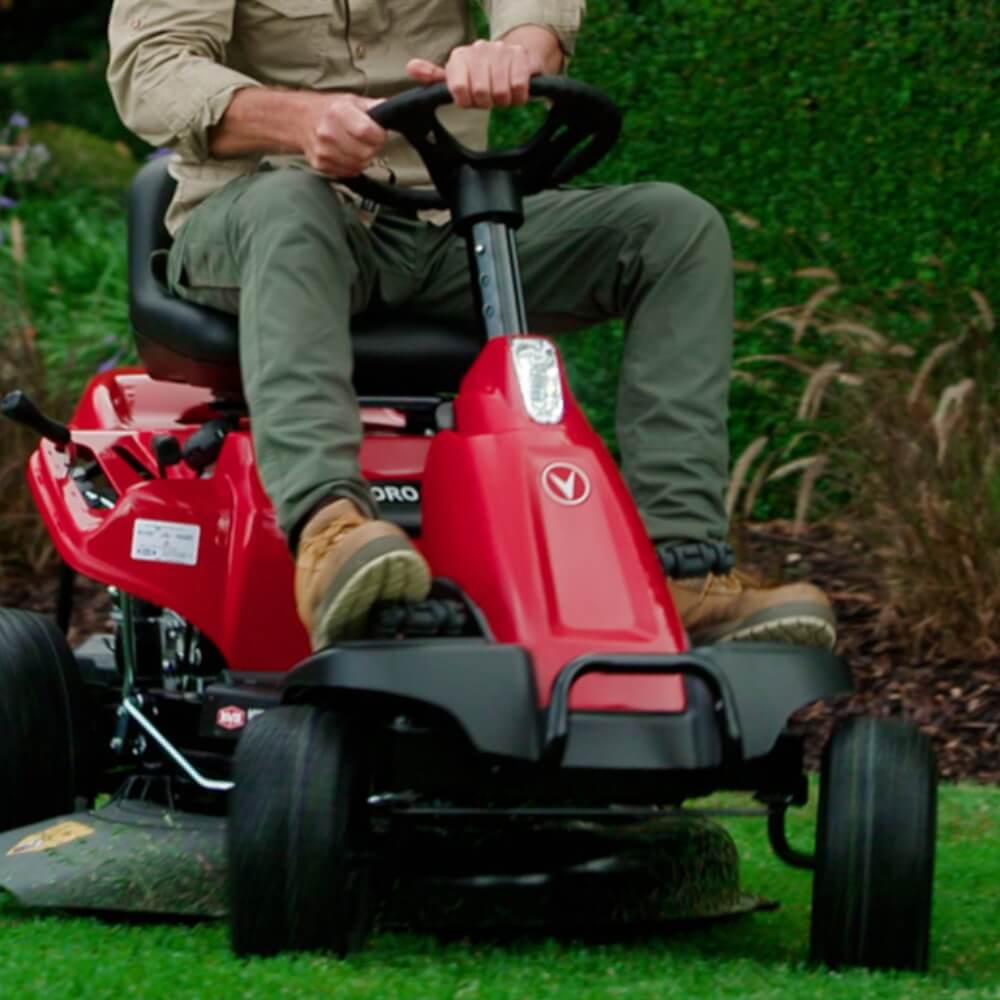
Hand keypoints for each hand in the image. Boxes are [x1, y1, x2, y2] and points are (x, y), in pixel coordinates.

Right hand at [299, 93, 386, 176]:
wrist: (299, 119)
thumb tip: (392, 110)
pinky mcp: (322, 165)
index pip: (367, 132)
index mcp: (339, 112)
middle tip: (367, 140)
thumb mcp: (351, 100)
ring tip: (356, 146)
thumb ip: (373, 107)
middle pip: (366, 153)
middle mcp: (329, 133)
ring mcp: (324, 151)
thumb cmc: (329, 110)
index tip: (378, 132)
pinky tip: (347, 154)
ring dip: (363, 158)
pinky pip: (349, 172)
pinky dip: (352, 165)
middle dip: (372, 148)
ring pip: (359, 165)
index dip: (378, 135)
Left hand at [407, 39, 542, 108]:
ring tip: (502, 93)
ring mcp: (501, 51)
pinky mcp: (521, 57)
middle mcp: (479, 49)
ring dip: (503, 101)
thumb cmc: (483, 73)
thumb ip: (434, 77)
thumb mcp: (457, 76)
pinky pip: (518, 89)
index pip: (459, 90)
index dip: (467, 102)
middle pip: (481, 94)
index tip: (471, 100)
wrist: (516, 56)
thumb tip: (411, 68)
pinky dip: (518, 97)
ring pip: (500, 94)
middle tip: (488, 98)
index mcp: (460, 56)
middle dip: (486, 103)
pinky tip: (515, 91)